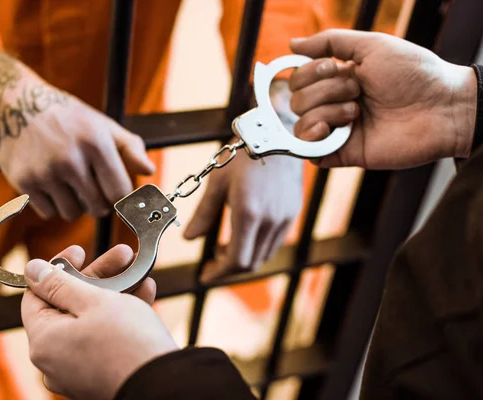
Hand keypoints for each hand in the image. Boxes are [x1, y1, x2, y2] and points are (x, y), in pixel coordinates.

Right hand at [0, 48, 154, 219]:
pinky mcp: (24, 181)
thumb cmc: (69, 118)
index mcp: (95, 143)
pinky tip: (51, 184)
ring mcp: (45, 172)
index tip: (116, 193)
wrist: (17, 105)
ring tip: (70, 184)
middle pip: (98, 208)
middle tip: (92, 188)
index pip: (120, 192)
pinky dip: (53, 204)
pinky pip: (49, 213)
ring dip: (75, 205)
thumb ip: (130, 148)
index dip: (121, 197)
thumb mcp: (102, 125)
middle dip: (99, 202)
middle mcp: (70, 159)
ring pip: (72, 213)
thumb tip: (149, 171)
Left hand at [21, 245, 177, 399]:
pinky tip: (143, 295)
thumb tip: (32, 269)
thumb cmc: (128, 342)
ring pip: (89, 321)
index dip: (59, 268)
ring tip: (138, 275)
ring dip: (114, 294)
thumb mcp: (93, 300)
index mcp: (43, 340)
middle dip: (97, 278)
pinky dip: (119, 318)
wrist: (163, 383)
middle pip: (67, 306)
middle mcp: (54, 360)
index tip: (80, 252)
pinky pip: (103, 339)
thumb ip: (59, 283)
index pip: (37, 294)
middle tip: (120, 257)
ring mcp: (76, 371)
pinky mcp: (99, 376)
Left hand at [183, 78, 356, 280]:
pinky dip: (257, 247)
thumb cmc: (243, 155)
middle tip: (212, 262)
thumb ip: (204, 214)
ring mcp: (285, 219)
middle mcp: (270, 221)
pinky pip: (274, 242)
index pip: (236, 261)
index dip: (219, 273)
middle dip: (228, 268)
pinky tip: (244, 235)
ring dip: (243, 259)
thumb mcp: (217, 182)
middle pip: (250, 263)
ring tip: (225, 247)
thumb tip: (189, 238)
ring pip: (264, 255)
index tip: (205, 275)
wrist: (278, 135)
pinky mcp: (292, 213)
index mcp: (249, 214)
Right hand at [289, 29, 477, 168]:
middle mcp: (334, 103)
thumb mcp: (372, 45)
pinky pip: (308, 151)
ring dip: (326, 111)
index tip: (335, 68)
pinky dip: (311, 138)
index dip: (309, 72)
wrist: (442, 108)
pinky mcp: (344, 153)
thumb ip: (330, 41)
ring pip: (300, 123)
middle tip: (358, 90)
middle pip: (296, 100)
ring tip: (358, 112)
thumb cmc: (413, 73)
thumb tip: (292, 44)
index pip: (298, 78)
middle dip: (324, 91)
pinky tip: (330, 129)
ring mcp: (338, 129)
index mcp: (338, 79)